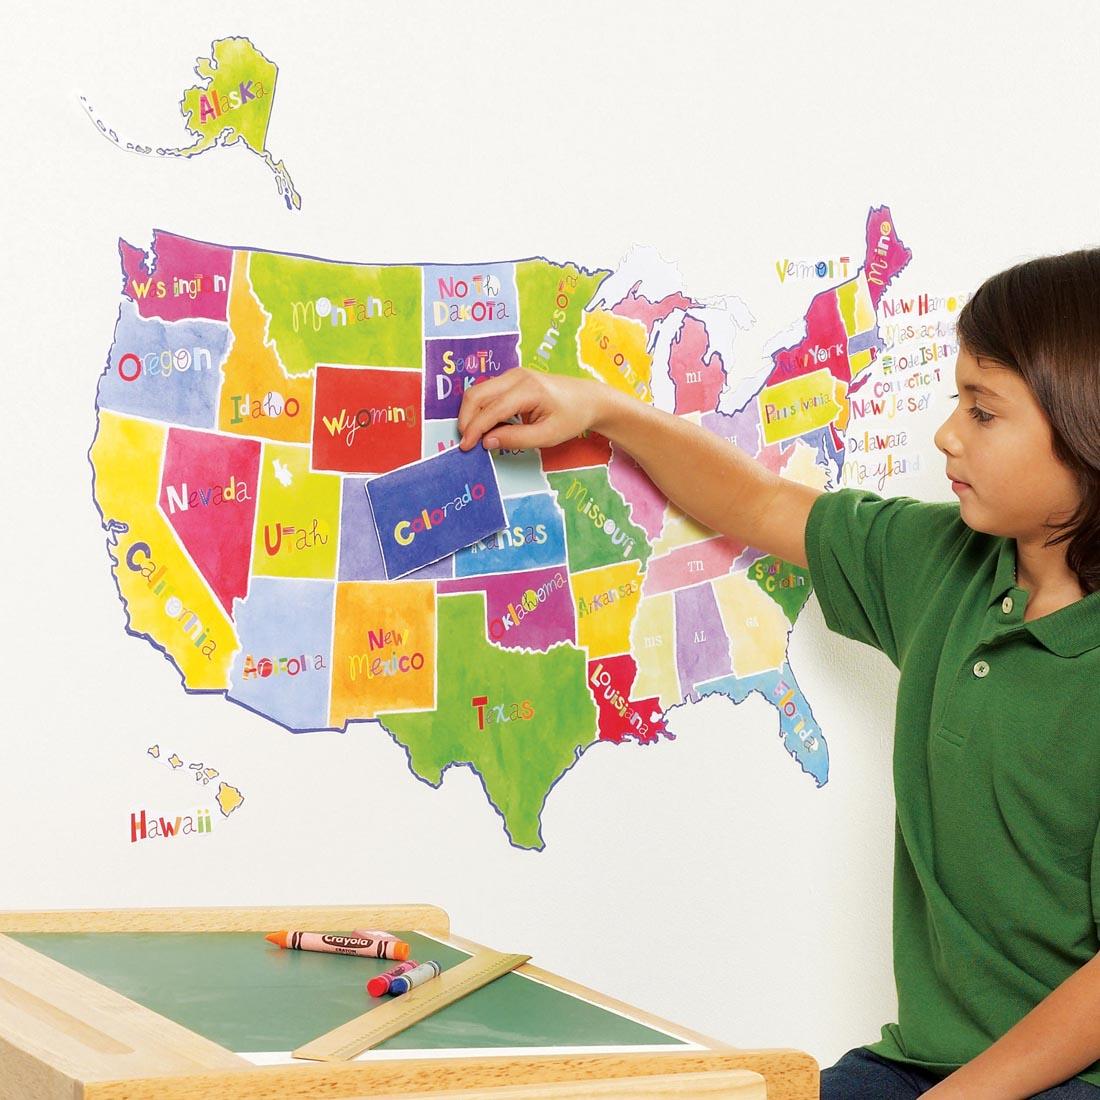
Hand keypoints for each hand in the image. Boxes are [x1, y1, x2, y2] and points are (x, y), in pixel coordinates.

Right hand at [457, 368, 604, 451]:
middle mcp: (517, 376)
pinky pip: (488, 391)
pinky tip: (486, 426)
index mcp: (528, 389)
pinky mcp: (512, 378)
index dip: (475, 429)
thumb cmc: (572, 417)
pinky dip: (481, 408)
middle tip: (466, 442)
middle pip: (477, 394)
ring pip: (479, 391)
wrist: (589, 399)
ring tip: (473, 435)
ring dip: (471, 413)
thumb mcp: (547, 435)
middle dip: (466, 419)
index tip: (466, 447)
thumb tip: (487, 442)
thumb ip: (516, 439)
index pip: (492, 409)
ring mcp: (513, 374)